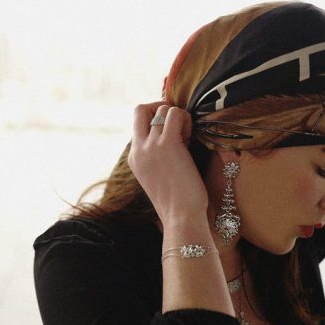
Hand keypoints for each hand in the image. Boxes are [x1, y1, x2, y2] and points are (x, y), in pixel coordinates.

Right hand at [127, 101, 209, 226]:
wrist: (181, 217)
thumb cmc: (177, 203)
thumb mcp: (158, 178)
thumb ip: (157, 159)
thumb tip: (174, 141)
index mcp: (134, 158)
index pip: (138, 125)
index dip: (157, 123)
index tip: (173, 136)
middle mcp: (138, 149)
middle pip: (139, 109)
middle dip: (159, 108)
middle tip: (176, 123)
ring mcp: (150, 146)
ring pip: (161, 108)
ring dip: (178, 117)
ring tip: (186, 137)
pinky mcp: (168, 144)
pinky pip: (175, 113)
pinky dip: (186, 120)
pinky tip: (190, 139)